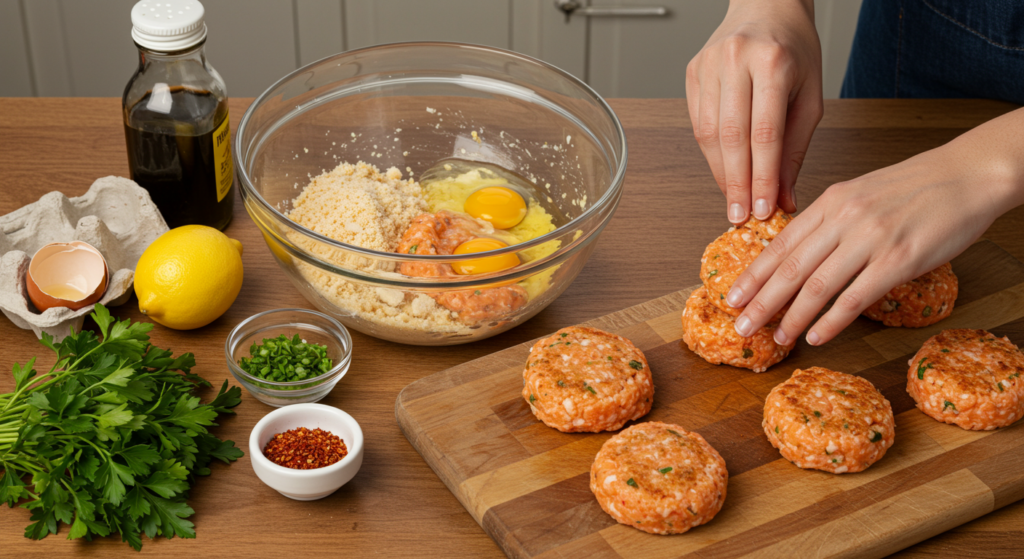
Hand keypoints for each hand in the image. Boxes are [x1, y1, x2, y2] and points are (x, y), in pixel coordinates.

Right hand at [686, 0, 822, 223]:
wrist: (767, 6)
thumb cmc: (795, 50)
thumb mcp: (810, 96)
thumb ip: (795, 149)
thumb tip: (783, 197)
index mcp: (773, 61)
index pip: (765, 132)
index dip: (762, 176)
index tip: (762, 208)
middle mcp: (737, 59)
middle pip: (731, 136)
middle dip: (736, 182)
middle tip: (739, 215)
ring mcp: (709, 64)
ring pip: (708, 133)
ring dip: (721, 172)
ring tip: (733, 198)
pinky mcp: (692, 72)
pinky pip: (697, 123)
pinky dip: (710, 152)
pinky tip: (724, 168)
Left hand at [726, 109, 1023, 345]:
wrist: (969, 174)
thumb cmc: (915, 187)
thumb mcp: (861, 193)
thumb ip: (830, 221)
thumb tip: (800, 254)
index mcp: (832, 202)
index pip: (781, 244)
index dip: (753, 274)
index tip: (732, 296)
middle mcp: (844, 219)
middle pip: (790, 268)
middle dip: (760, 301)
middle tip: (741, 326)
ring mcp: (871, 239)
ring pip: (818, 285)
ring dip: (791, 316)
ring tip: (776, 337)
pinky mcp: (899, 259)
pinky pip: (856, 296)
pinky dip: (831, 320)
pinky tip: (816, 336)